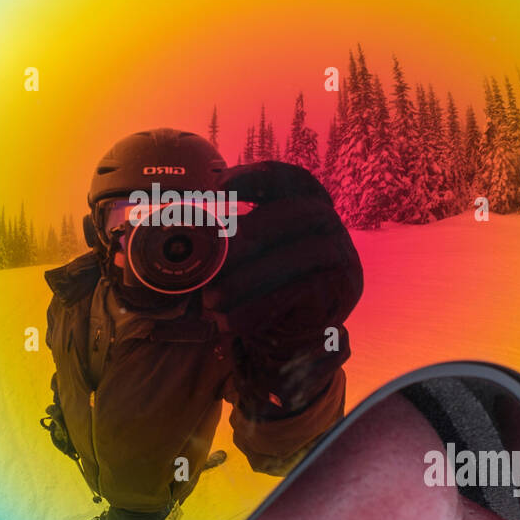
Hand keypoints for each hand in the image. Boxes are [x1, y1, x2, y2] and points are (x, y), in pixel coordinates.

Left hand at [204, 161, 362, 415]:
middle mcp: (331, 227)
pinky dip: (259, 308)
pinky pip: (299, 293)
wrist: (289, 341)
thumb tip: (178, 232)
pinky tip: (232, 321)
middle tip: (215, 256)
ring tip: (213, 301)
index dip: (258, 177)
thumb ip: (226, 239)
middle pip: (297, 212)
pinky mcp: (340, 291)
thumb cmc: (262, 290)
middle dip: (251, 232)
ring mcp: (341, 258)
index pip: (292, 179)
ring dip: (248, 279)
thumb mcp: (244, 260)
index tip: (219, 186)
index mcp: (309, 207)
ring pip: (298, 256)